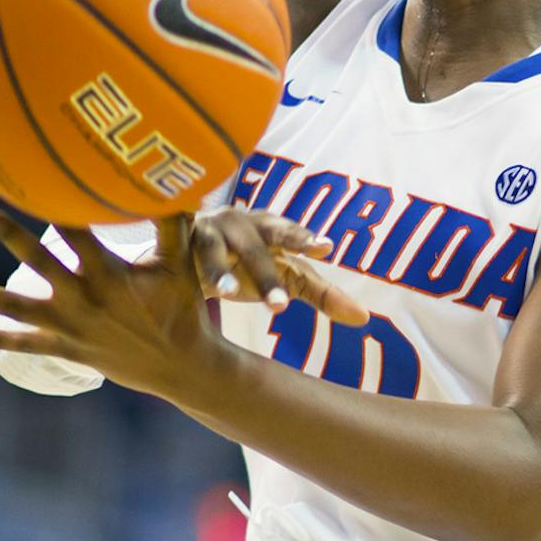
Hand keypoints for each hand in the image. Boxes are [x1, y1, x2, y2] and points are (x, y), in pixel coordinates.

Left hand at [0, 206, 214, 398]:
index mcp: (110, 273)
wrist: (182, 365)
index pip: (78, 232)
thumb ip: (173, 224)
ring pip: (16, 308)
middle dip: (9, 235)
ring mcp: (72, 327)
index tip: (36, 180)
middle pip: (38, 261)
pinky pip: (29, 344)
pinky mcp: (70, 349)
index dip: (58, 206)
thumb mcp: (180, 263)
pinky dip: (2, 339)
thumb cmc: (184, 308)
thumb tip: (172, 185)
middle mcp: (84, 298)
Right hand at [192, 208, 369, 325]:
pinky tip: (178, 275)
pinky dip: (176, 257)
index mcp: (270, 228)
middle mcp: (240, 222)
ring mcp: (207, 229)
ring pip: (215, 250)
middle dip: (266, 273)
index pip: (291, 235)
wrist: (191, 254)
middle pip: (257, 245)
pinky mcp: (176, 239)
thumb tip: (364, 318)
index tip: (325, 247)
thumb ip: (321, 294)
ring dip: (219, 271)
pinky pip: (177, 250)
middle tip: (279, 305)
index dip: (306, 238)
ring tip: (227, 294)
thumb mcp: (284, 278)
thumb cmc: (246, 264)